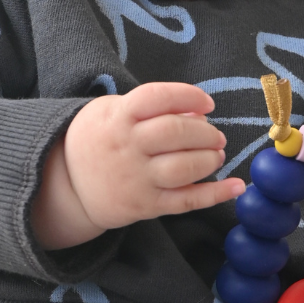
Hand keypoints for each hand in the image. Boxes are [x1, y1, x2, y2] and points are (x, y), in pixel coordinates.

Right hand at [31, 82, 244, 249]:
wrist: (67, 184)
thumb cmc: (98, 139)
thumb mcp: (111, 111)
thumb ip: (150, 106)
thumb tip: (197, 110)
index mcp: (118, 117)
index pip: (157, 98)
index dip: (188, 96)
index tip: (207, 104)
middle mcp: (127, 147)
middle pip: (174, 133)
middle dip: (205, 133)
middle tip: (215, 136)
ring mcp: (136, 179)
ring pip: (183, 168)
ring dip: (209, 160)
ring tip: (216, 156)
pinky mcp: (145, 206)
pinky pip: (186, 201)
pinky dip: (215, 194)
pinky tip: (236, 186)